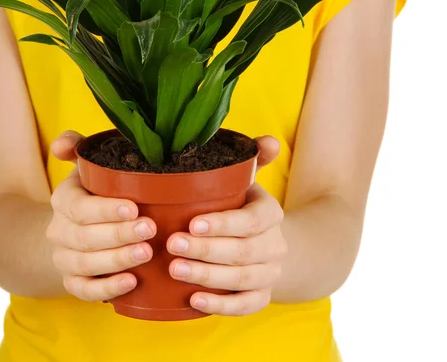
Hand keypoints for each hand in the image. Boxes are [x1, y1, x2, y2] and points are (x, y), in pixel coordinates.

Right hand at [46, 131, 156, 301]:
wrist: (73, 228)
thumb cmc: (94, 191)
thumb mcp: (86, 165)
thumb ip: (76, 147)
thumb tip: (61, 144)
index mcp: (63, 200)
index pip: (79, 208)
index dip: (105, 210)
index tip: (133, 208)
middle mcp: (59, 231)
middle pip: (84, 237)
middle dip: (119, 234)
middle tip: (150, 229)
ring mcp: (64, 258)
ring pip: (85, 264)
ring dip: (117, 260)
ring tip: (146, 253)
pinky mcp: (72, 281)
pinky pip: (85, 290)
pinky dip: (107, 289)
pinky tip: (132, 282)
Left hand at [167, 135, 285, 315]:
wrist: (266, 243)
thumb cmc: (241, 207)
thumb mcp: (247, 181)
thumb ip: (253, 159)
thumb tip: (269, 140)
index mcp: (270, 213)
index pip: (252, 220)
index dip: (224, 224)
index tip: (192, 223)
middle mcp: (275, 245)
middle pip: (243, 251)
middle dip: (206, 250)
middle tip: (172, 244)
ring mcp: (269, 273)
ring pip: (243, 280)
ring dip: (207, 276)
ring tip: (174, 269)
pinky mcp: (261, 296)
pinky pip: (245, 306)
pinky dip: (221, 306)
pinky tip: (193, 300)